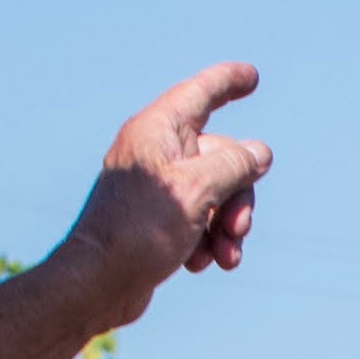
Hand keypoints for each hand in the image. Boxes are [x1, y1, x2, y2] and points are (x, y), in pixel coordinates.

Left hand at [48, 64, 268, 334]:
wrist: (100, 282)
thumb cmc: (141, 229)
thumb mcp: (198, 190)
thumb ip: (235, 165)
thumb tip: (259, 152)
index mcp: (159, 131)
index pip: (200, 94)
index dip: (227, 82)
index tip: (252, 76)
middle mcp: (156, 153)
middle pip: (221, 157)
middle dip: (239, 196)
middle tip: (238, 230)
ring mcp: (157, 187)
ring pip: (215, 193)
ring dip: (228, 227)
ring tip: (225, 257)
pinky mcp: (157, 220)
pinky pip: (199, 219)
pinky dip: (208, 240)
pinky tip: (200, 264)